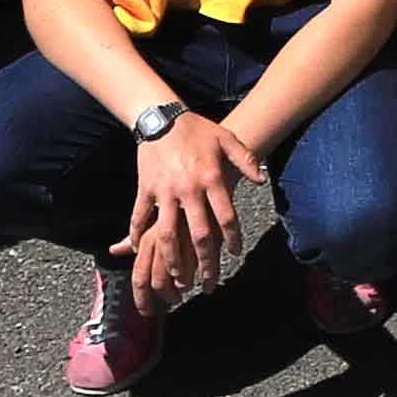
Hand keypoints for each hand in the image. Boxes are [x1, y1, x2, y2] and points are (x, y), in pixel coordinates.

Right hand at [116, 117, 262, 310]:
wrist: (163, 117)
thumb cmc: (197, 130)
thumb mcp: (226, 139)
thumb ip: (246, 160)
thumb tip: (260, 180)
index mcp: (211, 177)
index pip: (226, 217)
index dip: (233, 238)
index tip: (235, 253)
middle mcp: (188, 188)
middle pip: (199, 233)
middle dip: (205, 260)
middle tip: (209, 279)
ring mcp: (164, 190)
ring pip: (167, 233)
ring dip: (172, 258)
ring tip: (178, 276)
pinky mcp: (145, 188)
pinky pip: (139, 217)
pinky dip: (136, 234)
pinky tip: (139, 249)